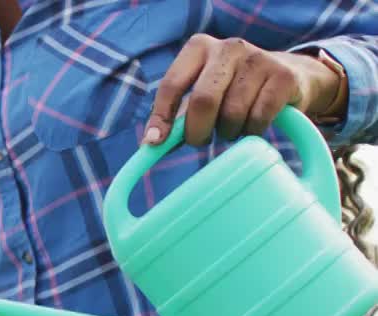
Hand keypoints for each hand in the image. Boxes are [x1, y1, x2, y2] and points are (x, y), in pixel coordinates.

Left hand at [145, 34, 344, 145]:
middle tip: (200, 140)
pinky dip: (251, 131)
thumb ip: (176, 116)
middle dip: (197, 131)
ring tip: (232, 127)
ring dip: (227, 132)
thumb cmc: (232, 89)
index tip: (155, 142)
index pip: (171, 85)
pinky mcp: (283, 75)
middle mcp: (228, 47)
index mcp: (199, 48)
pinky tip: (252, 125)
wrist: (289, 76)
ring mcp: (259, 58)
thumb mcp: (201, 93)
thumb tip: (151, 144)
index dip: (161, 117)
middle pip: (203, 101)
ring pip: (232, 113)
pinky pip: (258, 118)